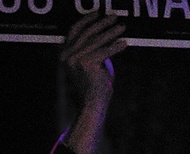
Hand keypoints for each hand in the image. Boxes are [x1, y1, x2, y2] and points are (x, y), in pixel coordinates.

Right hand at [61, 13, 127, 153]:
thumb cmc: (93, 86)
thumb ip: (93, 49)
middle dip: (102, 24)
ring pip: (97, 41)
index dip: (86, 20)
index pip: (74, 31)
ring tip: (122, 28)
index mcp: (64, 55)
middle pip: (87, 33)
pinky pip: (105, 51)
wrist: (91, 105)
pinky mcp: (87, 64)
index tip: (97, 13)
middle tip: (114, 17)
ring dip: (112, 32)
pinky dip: (116, 46)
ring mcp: (76, 60)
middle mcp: (67, 56)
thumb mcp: (91, 63)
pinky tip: (125, 43)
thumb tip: (106, 33)